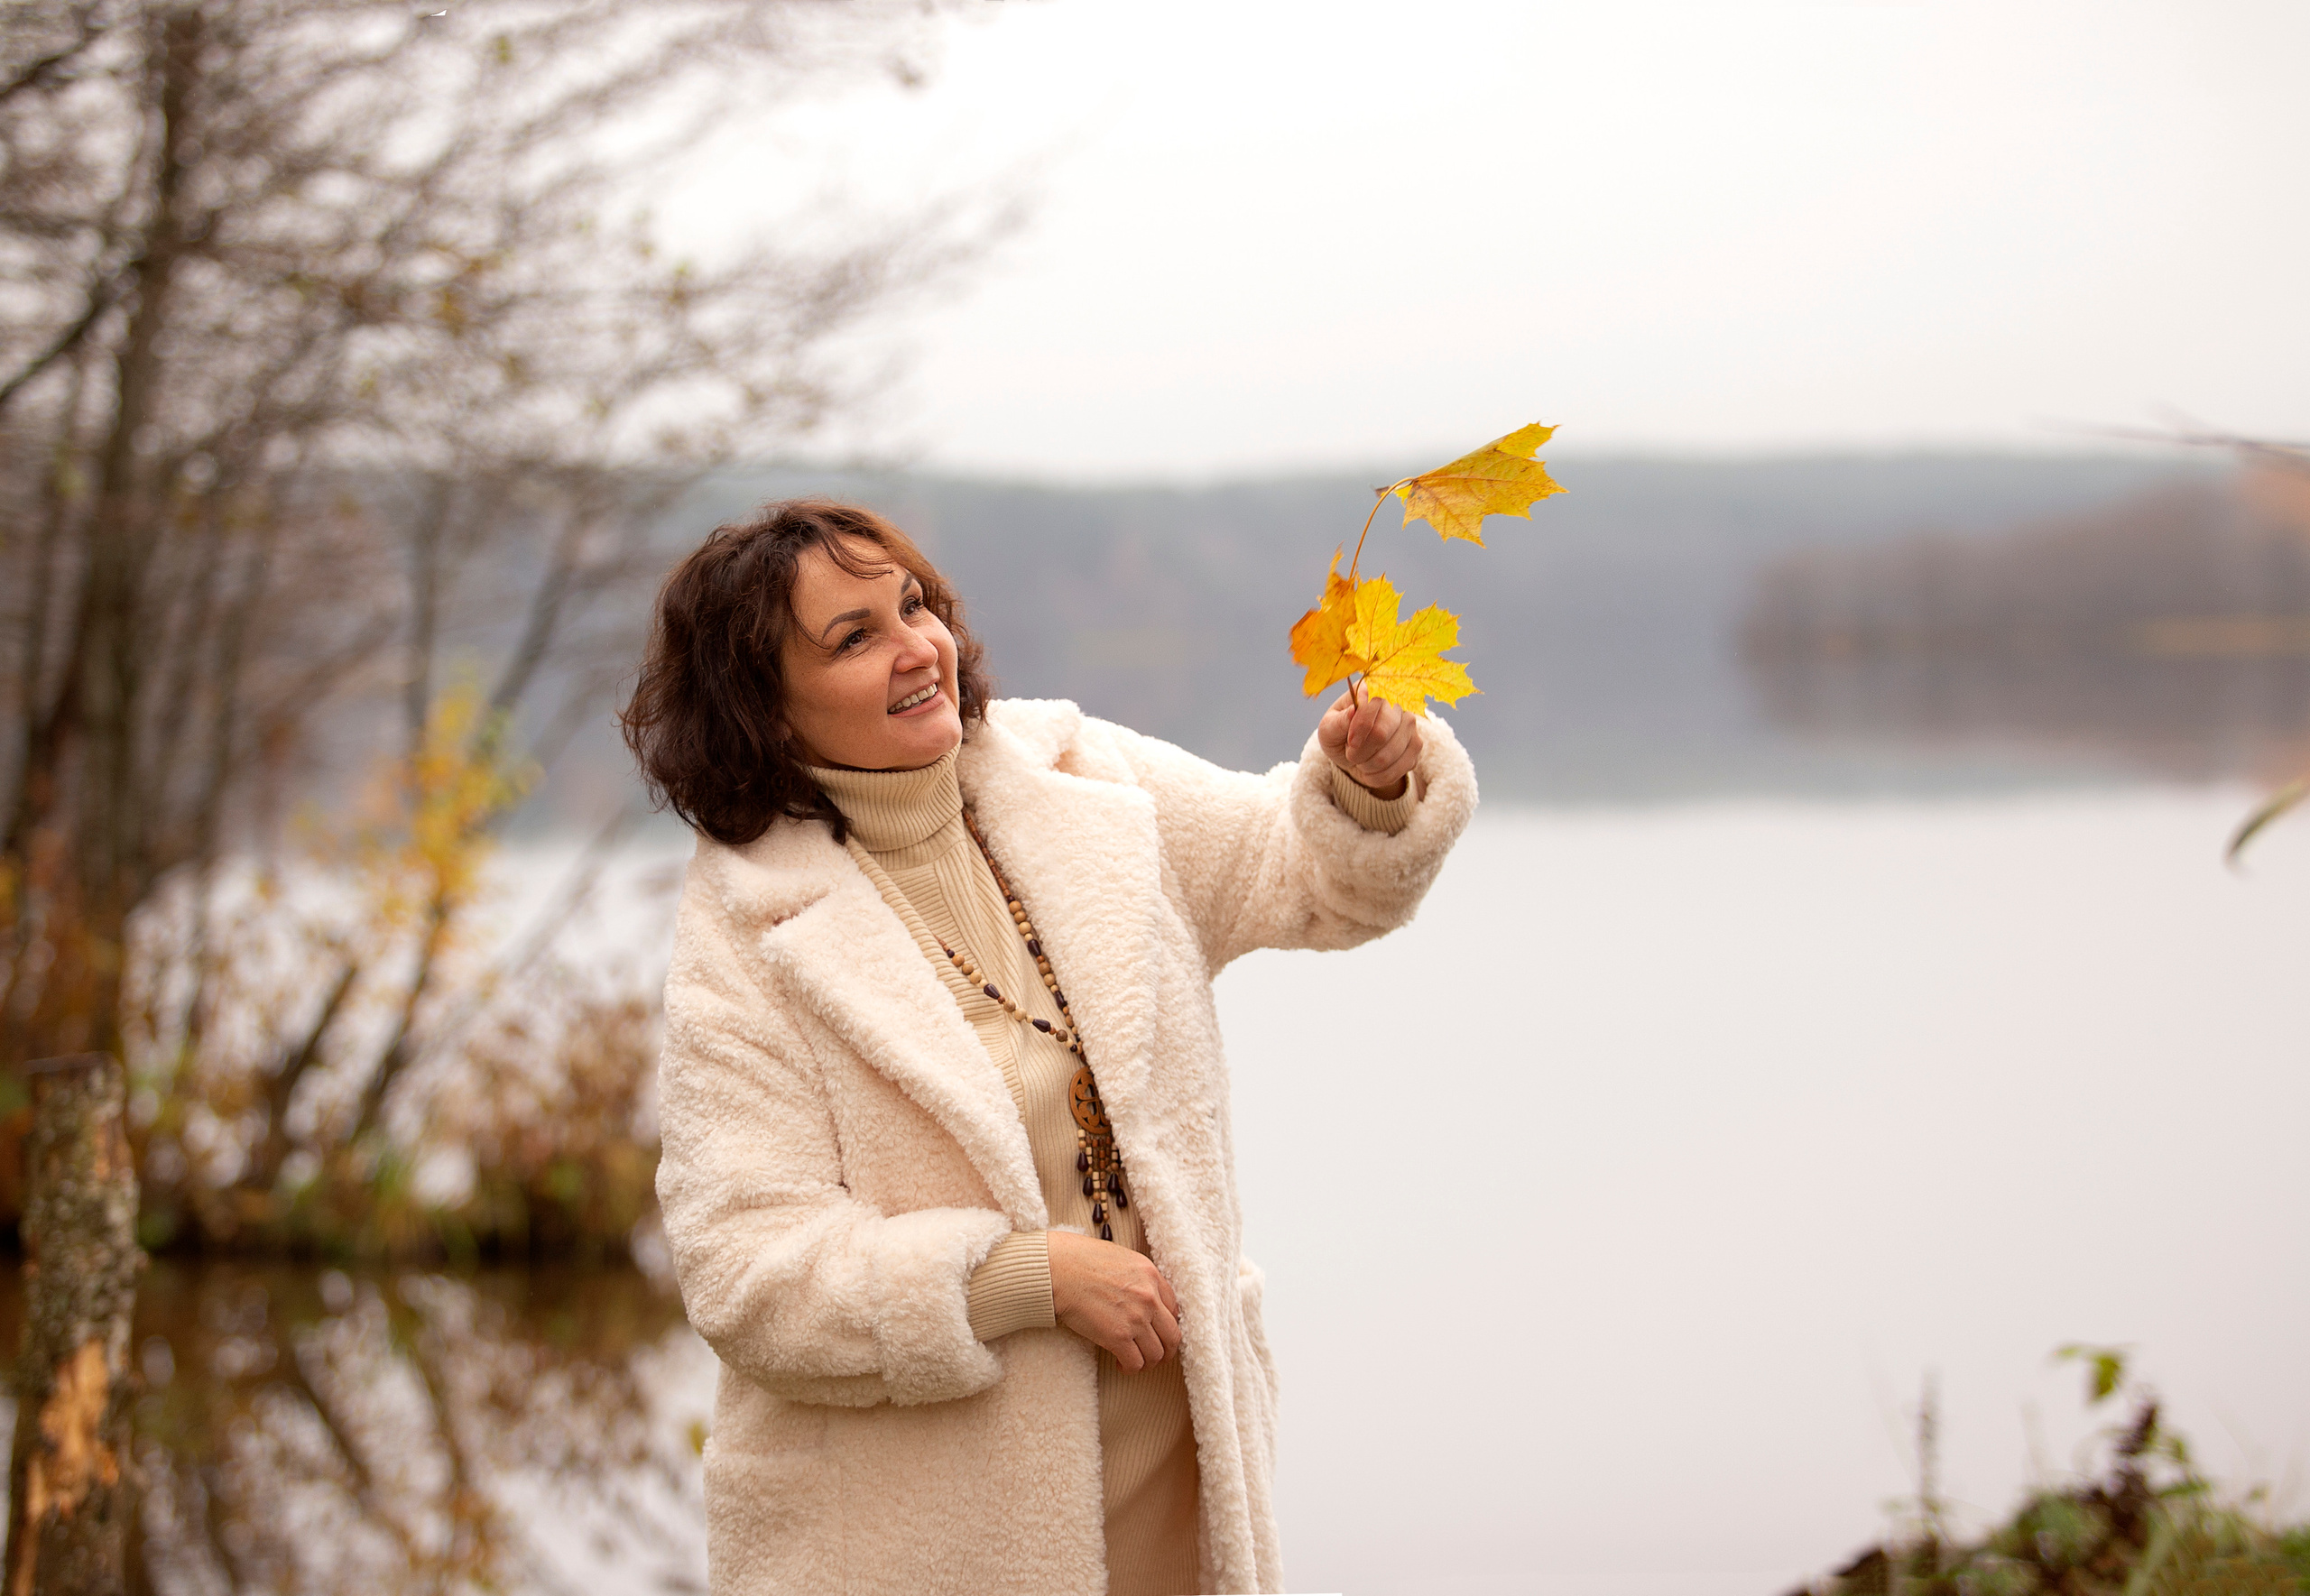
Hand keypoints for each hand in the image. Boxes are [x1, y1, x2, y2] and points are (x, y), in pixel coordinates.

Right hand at [1047, 1230, 1180, 1371]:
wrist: (1058, 1269)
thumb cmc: (1080, 1260)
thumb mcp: (1121, 1258)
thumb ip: (1138, 1277)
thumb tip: (1142, 1298)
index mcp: (1151, 1275)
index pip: (1174, 1308)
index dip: (1167, 1325)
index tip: (1158, 1333)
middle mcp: (1149, 1297)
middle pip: (1172, 1335)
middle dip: (1166, 1350)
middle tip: (1156, 1356)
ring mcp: (1135, 1318)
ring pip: (1157, 1354)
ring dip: (1148, 1363)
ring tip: (1135, 1362)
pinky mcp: (1118, 1337)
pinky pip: (1135, 1363)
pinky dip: (1130, 1368)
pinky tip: (1120, 1365)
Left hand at [1317, 687, 1421, 798]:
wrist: (1353, 753)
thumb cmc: (1339, 735)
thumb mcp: (1328, 729)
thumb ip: (1337, 721)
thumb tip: (1353, 711)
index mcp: (1372, 691)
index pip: (1372, 707)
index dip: (1359, 729)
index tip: (1349, 744)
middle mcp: (1396, 704)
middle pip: (1381, 734)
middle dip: (1361, 752)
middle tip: (1351, 755)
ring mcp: (1409, 724)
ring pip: (1390, 754)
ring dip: (1368, 766)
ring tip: (1360, 762)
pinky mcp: (1416, 745)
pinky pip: (1400, 767)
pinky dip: (1380, 776)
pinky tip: (1371, 772)